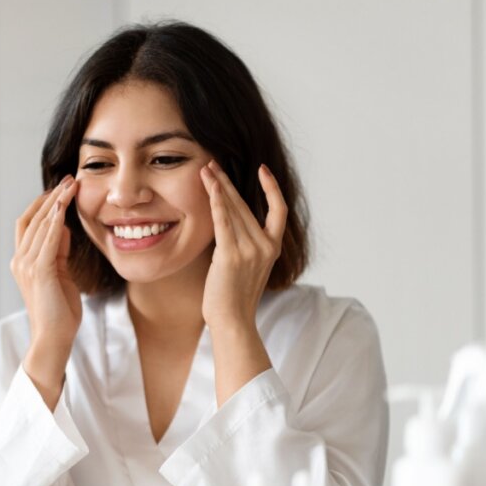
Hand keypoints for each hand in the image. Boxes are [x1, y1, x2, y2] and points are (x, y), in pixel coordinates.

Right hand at [10, 175, 80, 407]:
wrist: (54, 339)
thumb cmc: (60, 312)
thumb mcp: (60, 274)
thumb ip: (59, 251)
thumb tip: (64, 228)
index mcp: (23, 262)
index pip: (29, 223)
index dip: (43, 203)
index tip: (62, 188)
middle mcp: (20, 261)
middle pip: (32, 218)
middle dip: (51, 196)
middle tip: (69, 179)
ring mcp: (27, 266)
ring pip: (40, 225)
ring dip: (56, 203)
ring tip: (71, 186)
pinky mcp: (40, 272)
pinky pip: (48, 239)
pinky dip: (56, 221)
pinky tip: (65, 207)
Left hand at [199, 161, 287, 331]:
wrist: (232, 321)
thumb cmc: (233, 298)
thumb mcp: (247, 268)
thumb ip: (245, 245)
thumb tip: (229, 226)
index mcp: (273, 249)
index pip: (280, 210)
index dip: (272, 188)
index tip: (263, 170)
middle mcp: (265, 246)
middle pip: (247, 205)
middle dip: (228, 182)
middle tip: (213, 164)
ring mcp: (250, 250)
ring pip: (233, 210)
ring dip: (218, 187)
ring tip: (205, 170)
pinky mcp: (232, 255)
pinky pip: (224, 222)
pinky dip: (218, 202)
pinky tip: (212, 188)